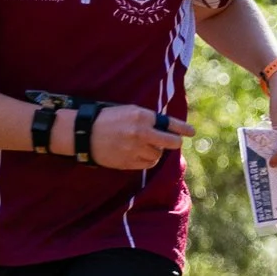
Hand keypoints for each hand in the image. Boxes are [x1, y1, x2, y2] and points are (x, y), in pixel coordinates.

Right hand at [77, 104, 192, 170]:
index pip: (169, 122)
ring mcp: (135, 148)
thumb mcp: (128, 111)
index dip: (183, 128)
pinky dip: (147, 161)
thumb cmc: (108, 119)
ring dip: (156, 152)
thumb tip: (168, 128)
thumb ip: (148, 118)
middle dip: (174, 142)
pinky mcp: (128, 161)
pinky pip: (147, 164)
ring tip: (145, 146)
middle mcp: (141, 132)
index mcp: (141, 116)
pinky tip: (139, 154)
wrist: (84, 133)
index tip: (192, 132)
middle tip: (173, 142)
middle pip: (170, 142)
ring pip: (158, 155)